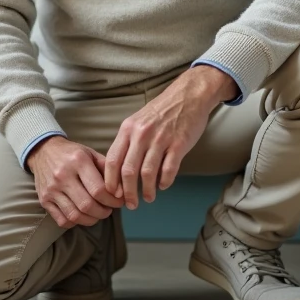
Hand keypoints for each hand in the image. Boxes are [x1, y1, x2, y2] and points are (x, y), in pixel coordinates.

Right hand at [27, 136, 124, 228]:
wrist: (43, 151)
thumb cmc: (73, 154)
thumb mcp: (91, 154)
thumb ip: (107, 170)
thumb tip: (121, 191)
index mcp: (78, 161)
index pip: (99, 189)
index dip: (113, 200)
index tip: (119, 202)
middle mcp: (63, 175)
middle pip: (87, 205)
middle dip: (103, 212)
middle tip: (109, 209)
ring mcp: (51, 189)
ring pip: (75, 215)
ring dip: (91, 219)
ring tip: (98, 213)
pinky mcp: (44, 200)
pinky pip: (62, 220)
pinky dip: (75, 222)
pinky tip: (82, 215)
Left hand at [104, 65, 237, 208]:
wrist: (188, 95)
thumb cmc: (161, 111)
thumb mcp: (137, 121)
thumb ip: (128, 142)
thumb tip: (118, 170)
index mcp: (128, 129)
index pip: (113, 160)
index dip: (111, 182)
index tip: (113, 194)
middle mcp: (141, 134)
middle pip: (128, 171)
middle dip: (128, 193)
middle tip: (130, 204)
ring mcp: (160, 139)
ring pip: (147, 173)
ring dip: (146, 191)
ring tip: (148, 197)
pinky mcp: (178, 144)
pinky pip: (168, 169)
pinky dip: (164, 182)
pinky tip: (163, 185)